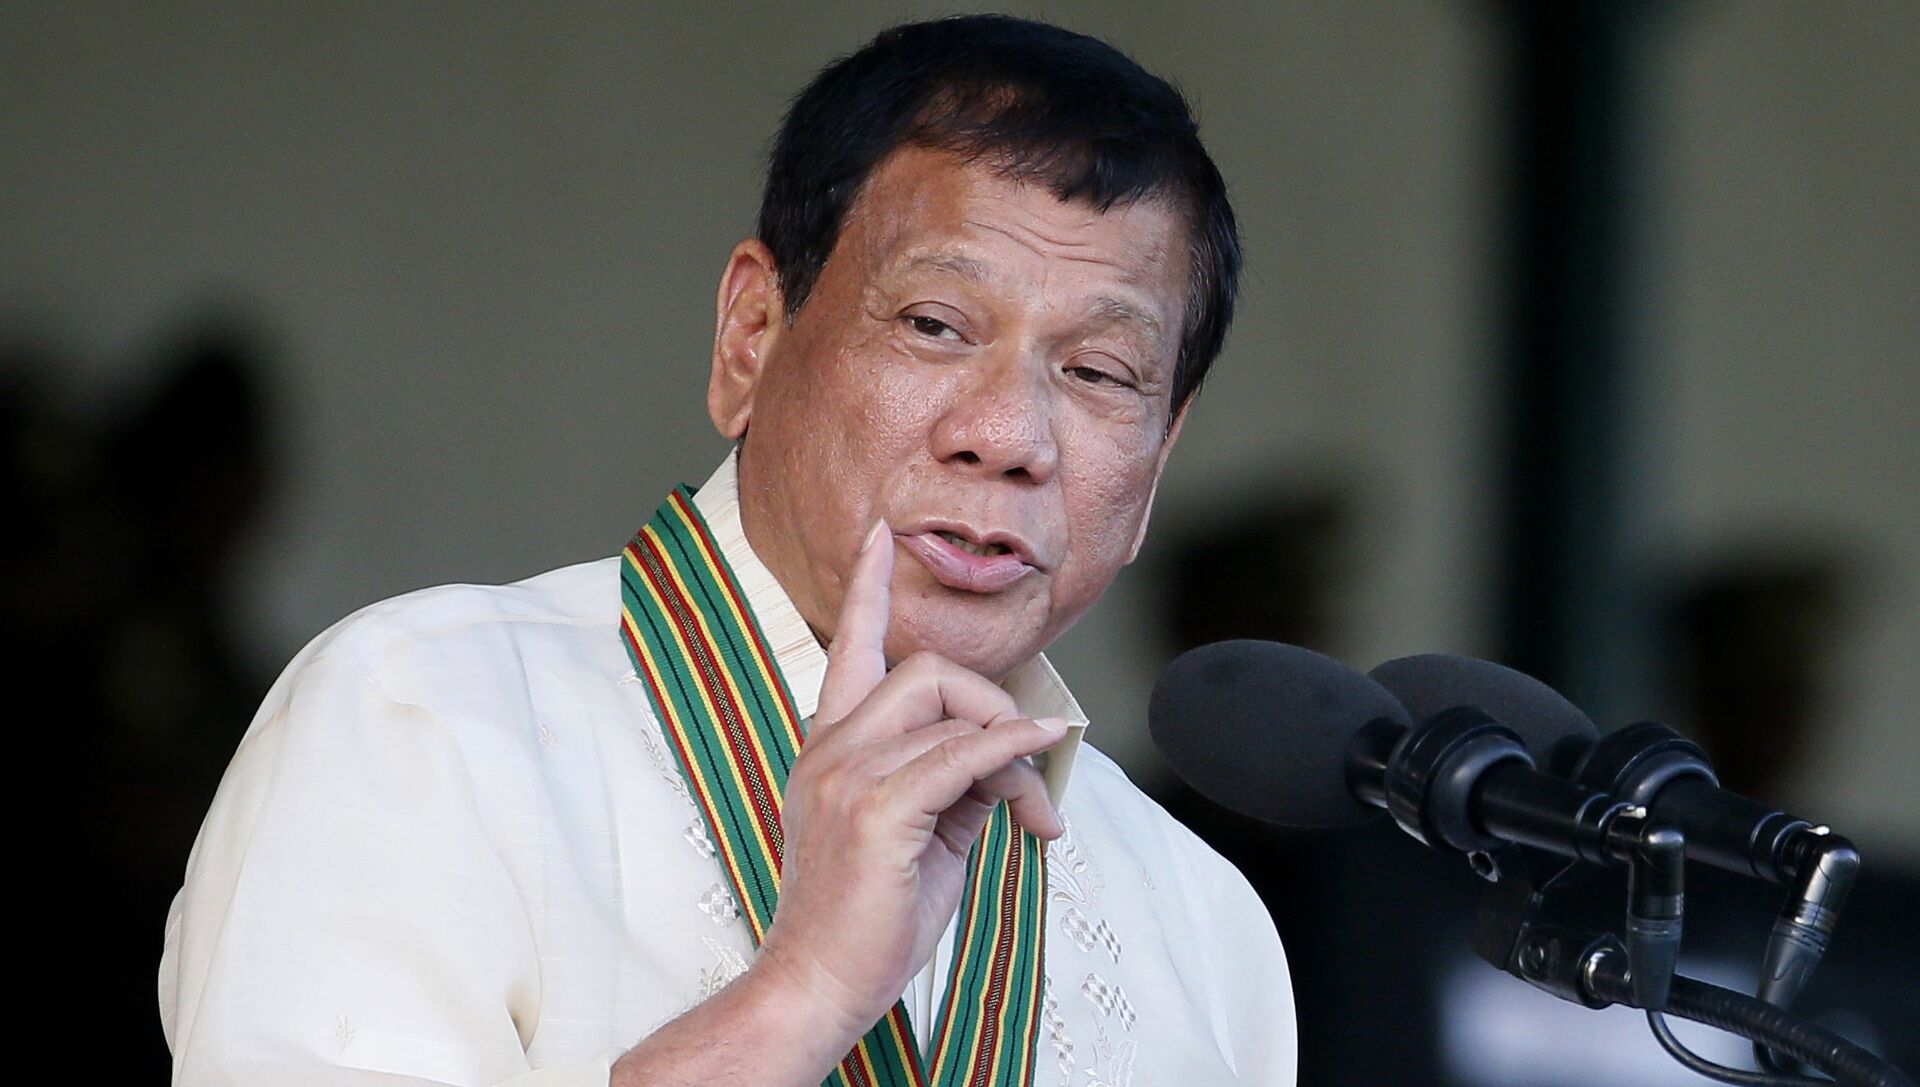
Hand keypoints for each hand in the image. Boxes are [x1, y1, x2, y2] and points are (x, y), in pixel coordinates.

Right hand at [752, 520, 1066, 1039]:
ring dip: (1012, 754)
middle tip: (1024, 774)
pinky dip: (1011, 756)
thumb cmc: (865, 919)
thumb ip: (953, 781)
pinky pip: (963, 755)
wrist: (819, 985)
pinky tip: (1036, 774)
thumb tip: (1005, 755)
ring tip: (1029, 815)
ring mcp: (847, 774)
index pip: (849, 647)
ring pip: (954, 711)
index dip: (868, 588)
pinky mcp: (876, 810)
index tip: (882, 537)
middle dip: (996, 707)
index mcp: (830, 746)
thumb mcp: (918, 834)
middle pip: (930, 670)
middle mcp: (831, 748)